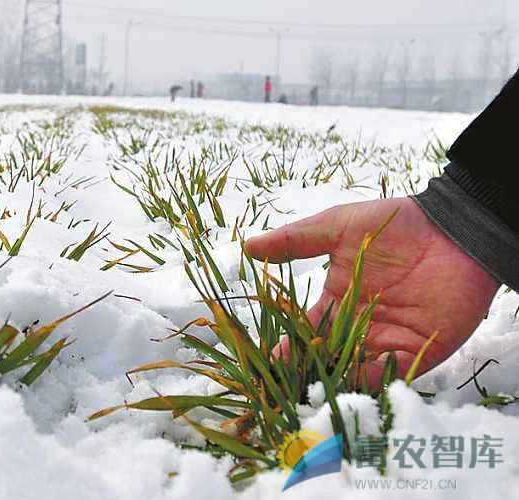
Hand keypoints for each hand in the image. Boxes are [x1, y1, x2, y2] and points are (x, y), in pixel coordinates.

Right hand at [243, 197, 498, 386]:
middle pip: (324, 358)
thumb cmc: (393, 224)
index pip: (303, 332)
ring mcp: (386, 341)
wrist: (451, 229)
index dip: (285, 345)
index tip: (266, 356)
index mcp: (336, 303)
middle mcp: (357, 328)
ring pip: (352, 370)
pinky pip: (389, 373)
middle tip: (281, 386)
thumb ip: (294, 240)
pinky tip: (349, 382)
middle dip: (303, 372)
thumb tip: (248, 246)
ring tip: (310, 392)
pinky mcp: (417, 351)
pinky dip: (369, 379)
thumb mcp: (336, 228)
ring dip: (332, 381)